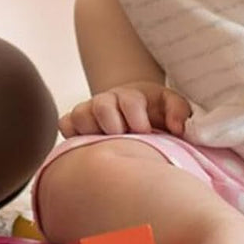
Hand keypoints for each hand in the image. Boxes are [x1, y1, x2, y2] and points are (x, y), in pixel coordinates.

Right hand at [59, 82, 191, 137]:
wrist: (133, 109)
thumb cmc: (154, 111)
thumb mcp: (170, 106)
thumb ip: (179, 112)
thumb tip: (178, 128)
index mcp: (132, 96)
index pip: (130, 101)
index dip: (136, 117)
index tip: (145, 131)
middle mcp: (107, 101)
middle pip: (101, 105)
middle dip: (113, 123)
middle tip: (123, 136)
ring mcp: (89, 111)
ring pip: (79, 114)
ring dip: (92, 130)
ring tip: (106, 144)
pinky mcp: (75, 123)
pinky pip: (64, 124)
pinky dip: (71, 134)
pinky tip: (87, 147)